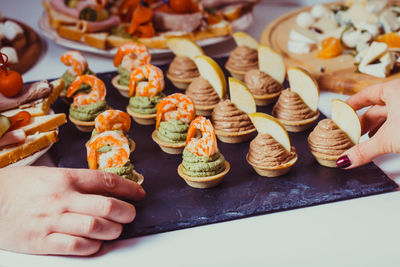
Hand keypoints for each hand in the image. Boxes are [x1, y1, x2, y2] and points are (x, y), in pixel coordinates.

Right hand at [0, 166, 144, 255]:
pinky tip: (96, 243)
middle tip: (130, 214)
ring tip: (115, 229)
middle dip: (126, 212)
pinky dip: (92, 246)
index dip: (128, 188)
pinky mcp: (41, 241)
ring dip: (112, 230)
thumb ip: (78, 181)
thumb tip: (107, 188)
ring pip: (95, 227)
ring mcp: (52, 221)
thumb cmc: (22, 186)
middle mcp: (62, 198)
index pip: (106, 181)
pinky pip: (75, 247)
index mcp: (66, 178)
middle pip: (106, 206)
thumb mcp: (51, 174)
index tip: (139, 194)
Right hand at [337, 79, 399, 168]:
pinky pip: (399, 123)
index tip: (342, 111)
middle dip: (362, 122)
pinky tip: (384, 143)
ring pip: (390, 116)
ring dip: (376, 129)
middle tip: (350, 134)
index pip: (366, 93)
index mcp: (395, 90)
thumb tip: (346, 160)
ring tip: (364, 141)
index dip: (352, 103)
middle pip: (377, 107)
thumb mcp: (388, 140)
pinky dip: (389, 132)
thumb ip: (364, 151)